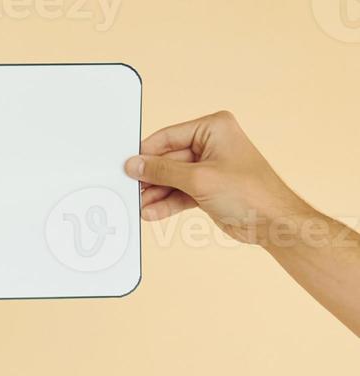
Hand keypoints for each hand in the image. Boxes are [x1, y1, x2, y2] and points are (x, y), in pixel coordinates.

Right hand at [124, 110, 310, 245]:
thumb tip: (136, 165)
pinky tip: (153, 212)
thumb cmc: (251, 193)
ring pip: (171, 179)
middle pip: (167, 160)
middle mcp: (210, 144)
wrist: (272, 221)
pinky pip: (178, 192)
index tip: (127, 167)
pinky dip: (166, 203)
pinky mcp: (206, 188)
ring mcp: (208, 167)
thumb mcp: (199, 178)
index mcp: (213, 128)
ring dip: (156, 194)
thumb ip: (162, 171)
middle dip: (150, 179)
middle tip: (132, 191)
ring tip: (141, 207)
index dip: (146, 153)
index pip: (168, 137)